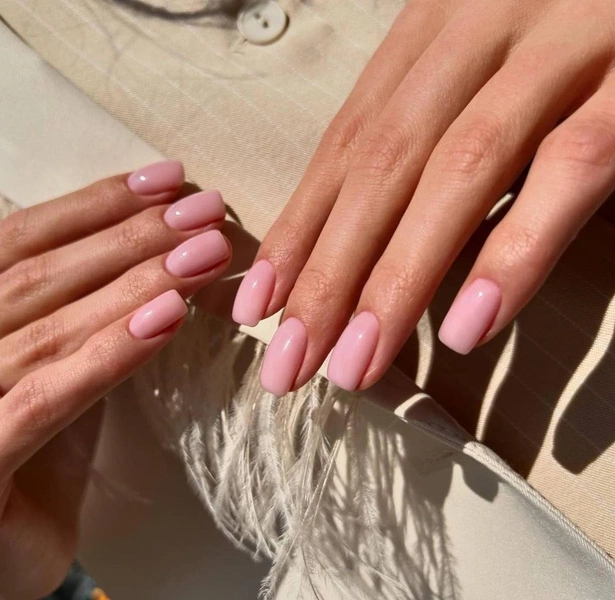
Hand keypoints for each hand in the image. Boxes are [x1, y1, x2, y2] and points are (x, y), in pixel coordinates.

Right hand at [0, 161, 230, 597]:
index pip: (20, 235)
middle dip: (132, 239)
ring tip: (202, 258)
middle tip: (206, 214)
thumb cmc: (38, 437)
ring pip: (44, 334)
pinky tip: (168, 321)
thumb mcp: (63, 352)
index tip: (171, 179)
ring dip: (136, 287)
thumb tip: (178, 234)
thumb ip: (96, 299)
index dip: (99, 202)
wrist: (2, 545)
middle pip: (37, 277)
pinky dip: (108, 358)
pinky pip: (40, 405)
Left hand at [232, 0, 614, 394]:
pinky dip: (513, 252)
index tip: (257, 305)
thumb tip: (363, 239)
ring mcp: (560, 48)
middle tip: (290, 363)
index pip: (345, 144)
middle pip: (381, 166)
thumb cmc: (569, 28)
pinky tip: (466, 326)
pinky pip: (569, 171)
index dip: (297, 230)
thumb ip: (429, 133)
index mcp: (433, 27)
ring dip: (397, 281)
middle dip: (327, 275)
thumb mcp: (482, 67)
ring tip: (356, 366)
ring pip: (457, 173)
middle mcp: (481, 28)